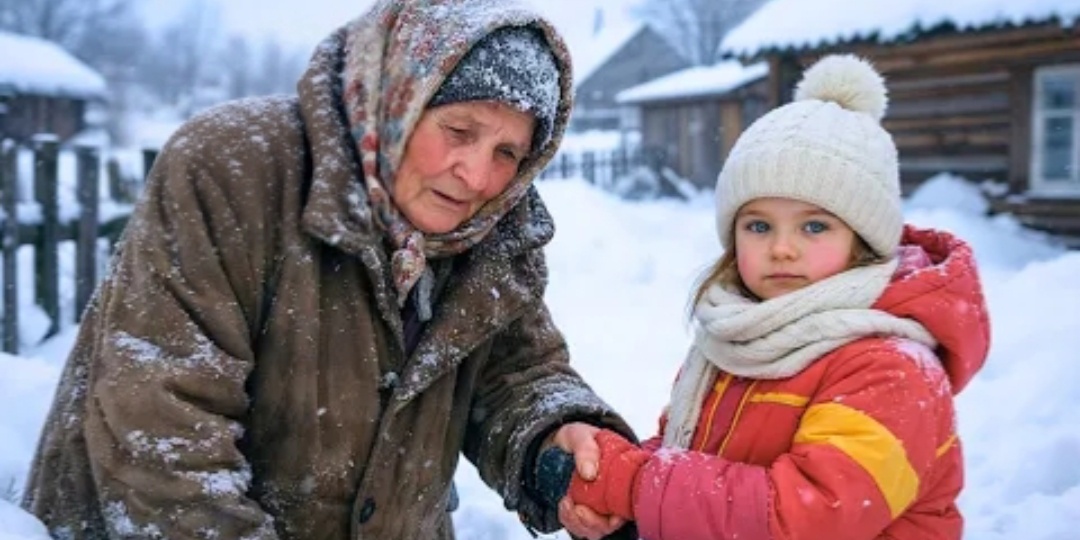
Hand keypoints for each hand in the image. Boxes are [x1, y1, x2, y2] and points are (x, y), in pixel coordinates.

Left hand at [551, 423, 626, 537]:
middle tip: (578, 509)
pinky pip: (578, 526)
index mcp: (624, 475)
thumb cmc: (576, 439)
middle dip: (595, 523)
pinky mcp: (582, 510)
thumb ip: (585, 449)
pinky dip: (569, 520)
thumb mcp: (579, 435)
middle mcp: (614, 494)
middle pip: (613, 522)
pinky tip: (564, 504)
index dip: (622, 514)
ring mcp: (598, 504)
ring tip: (567, 504)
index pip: (632, 502)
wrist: (556, 444)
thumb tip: (589, 472)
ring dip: (579, 523)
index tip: (609, 515)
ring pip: (595, 529)